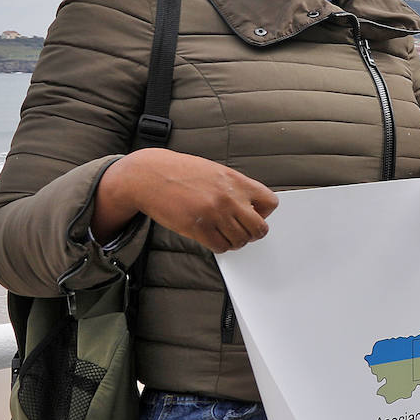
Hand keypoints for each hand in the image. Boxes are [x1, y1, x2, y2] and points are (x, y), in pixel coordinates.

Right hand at [94, 148, 278, 253]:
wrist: (149, 175)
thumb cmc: (181, 172)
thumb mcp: (216, 172)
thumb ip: (235, 188)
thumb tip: (251, 206)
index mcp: (236, 181)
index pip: (270, 203)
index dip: (263, 213)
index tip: (253, 214)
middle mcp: (229, 198)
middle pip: (259, 229)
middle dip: (251, 233)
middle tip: (240, 231)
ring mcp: (214, 214)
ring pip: (240, 241)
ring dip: (234, 241)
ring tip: (223, 233)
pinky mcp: (198, 228)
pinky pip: (221, 247)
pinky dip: (219, 246)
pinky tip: (211, 237)